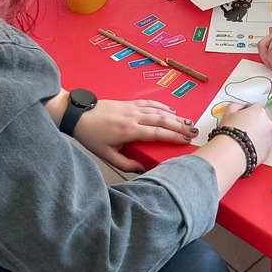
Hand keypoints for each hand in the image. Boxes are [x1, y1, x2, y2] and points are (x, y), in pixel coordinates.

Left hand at [74, 99, 199, 172]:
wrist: (78, 115)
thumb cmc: (91, 136)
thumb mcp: (105, 155)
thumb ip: (125, 163)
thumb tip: (142, 168)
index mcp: (129, 131)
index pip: (157, 133)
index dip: (173, 136)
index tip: (186, 141)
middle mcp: (133, 117)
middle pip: (162, 120)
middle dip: (180, 126)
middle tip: (194, 132)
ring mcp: (132, 108)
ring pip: (158, 111)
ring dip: (174, 116)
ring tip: (188, 122)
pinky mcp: (128, 103)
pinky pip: (149, 103)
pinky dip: (162, 106)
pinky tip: (170, 110)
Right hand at [217, 101, 271, 165]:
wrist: (232, 153)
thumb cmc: (229, 132)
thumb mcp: (228, 113)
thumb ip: (236, 106)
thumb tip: (239, 107)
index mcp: (258, 111)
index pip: (255, 108)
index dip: (247, 113)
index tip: (241, 119)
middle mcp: (268, 122)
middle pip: (262, 120)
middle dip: (254, 124)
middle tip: (242, 130)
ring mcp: (270, 136)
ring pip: (264, 133)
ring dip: (257, 135)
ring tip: (244, 141)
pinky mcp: (269, 149)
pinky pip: (264, 145)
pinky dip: (258, 145)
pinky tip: (247, 148)